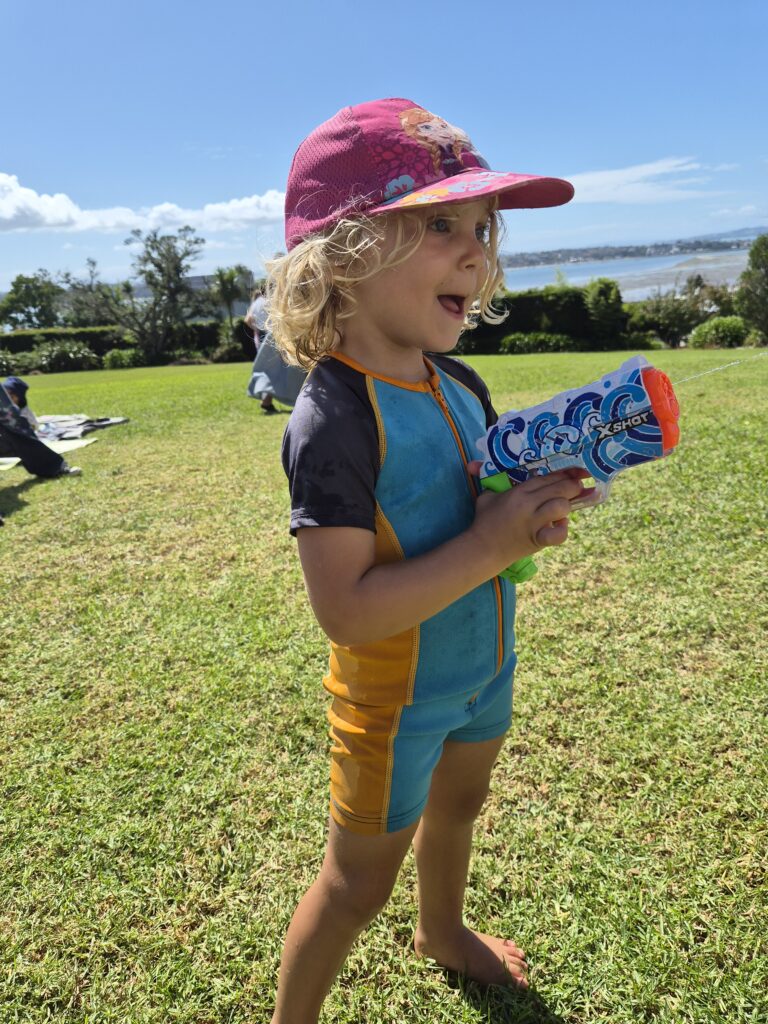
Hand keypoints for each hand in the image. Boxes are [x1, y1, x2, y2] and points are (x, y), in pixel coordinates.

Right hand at [466, 463, 587, 575]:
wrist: (483, 549)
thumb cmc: (485, 522)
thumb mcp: (486, 497)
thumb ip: (495, 483)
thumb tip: (490, 468)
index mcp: (518, 493)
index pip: (546, 478)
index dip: (563, 474)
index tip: (573, 473)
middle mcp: (528, 505)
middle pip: (560, 489)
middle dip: (573, 486)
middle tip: (577, 487)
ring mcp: (534, 523)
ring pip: (562, 507)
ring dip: (567, 506)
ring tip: (564, 507)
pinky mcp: (537, 540)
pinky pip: (559, 534)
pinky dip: (562, 529)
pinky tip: (559, 525)